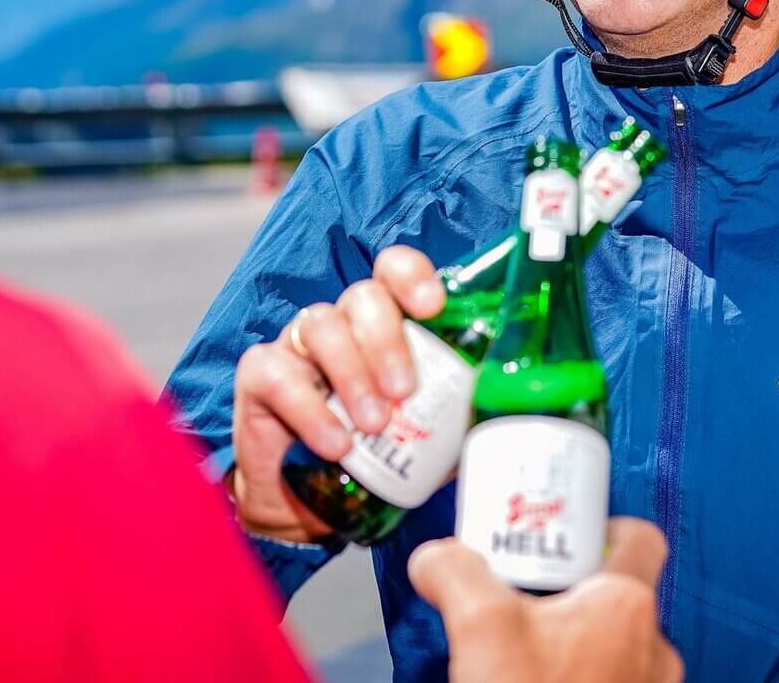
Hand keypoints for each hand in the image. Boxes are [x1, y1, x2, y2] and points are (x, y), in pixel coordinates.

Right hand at [229, 246, 445, 541]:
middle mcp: (341, 323)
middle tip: (404, 391)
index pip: (393, 272)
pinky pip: (279, 375)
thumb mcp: (428, 437)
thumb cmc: (374, 458)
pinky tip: (335, 443)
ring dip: (352, 373)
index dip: (411, 276)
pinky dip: (310, 409)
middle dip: (388, 340)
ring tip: (374, 424)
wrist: (306, 506)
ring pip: (322, 325)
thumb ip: (463, 417)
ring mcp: (297, 345)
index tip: (432, 306)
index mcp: (384, 325)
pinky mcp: (260, 376)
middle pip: (363, 296)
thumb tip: (518, 411)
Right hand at [410, 518, 682, 682]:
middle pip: (618, 595)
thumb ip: (456, 575)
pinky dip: (579, 682)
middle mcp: (653, 649)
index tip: (561, 536)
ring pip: (614, 649)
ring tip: (522, 655)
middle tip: (524, 599)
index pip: (640, 537)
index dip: (602, 527)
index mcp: (626, 605)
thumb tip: (435, 557)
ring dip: (573, 646)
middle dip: (570, 595)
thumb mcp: (479, 630)